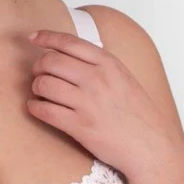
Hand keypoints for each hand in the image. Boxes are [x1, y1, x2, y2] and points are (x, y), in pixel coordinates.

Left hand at [26, 26, 183, 177]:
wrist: (149, 145)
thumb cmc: (137, 114)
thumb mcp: (123, 78)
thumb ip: (100, 66)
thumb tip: (70, 56)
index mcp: (108, 64)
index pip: (69, 42)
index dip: (46, 37)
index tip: (33, 38)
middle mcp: (97, 79)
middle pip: (51, 61)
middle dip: (38, 67)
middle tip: (38, 74)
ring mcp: (87, 102)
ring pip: (44, 84)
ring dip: (36, 87)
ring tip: (40, 93)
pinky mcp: (79, 126)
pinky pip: (44, 110)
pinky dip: (35, 107)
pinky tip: (37, 108)